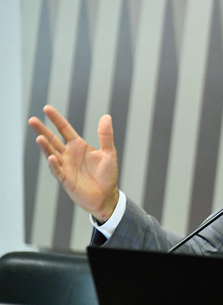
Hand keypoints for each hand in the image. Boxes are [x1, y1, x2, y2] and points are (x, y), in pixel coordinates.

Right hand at [28, 105, 118, 222]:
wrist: (106, 196)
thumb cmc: (107, 174)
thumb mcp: (109, 153)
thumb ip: (106, 135)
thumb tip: (106, 116)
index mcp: (78, 146)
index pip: (64, 129)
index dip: (56, 119)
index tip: (46, 108)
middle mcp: (69, 154)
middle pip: (52, 140)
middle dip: (42, 130)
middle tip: (32, 120)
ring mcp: (65, 166)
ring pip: (51, 153)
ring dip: (45, 146)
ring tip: (39, 137)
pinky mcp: (65, 179)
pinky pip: (57, 170)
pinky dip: (53, 164)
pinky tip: (51, 157)